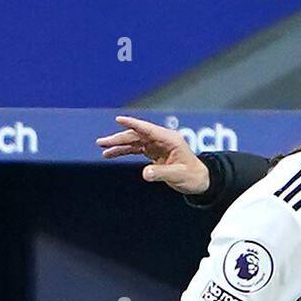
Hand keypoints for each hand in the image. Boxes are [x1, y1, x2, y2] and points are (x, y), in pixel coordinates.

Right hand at [96, 115, 210, 194]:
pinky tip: (112, 154)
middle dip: (119, 138)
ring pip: (134, 142)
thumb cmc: (193, 177)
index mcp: (170, 139)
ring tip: (103, 150)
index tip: (119, 119)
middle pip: (137, 135)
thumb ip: (161, 174)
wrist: (199, 181)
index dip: (133, 124)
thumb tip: (144, 173)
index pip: (148, 129)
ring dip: (119, 145)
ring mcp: (157, 145)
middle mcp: (162, 139)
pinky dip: (124, 151)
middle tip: (102, 142)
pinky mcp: (154, 152)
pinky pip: (136, 149)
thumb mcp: (178, 176)